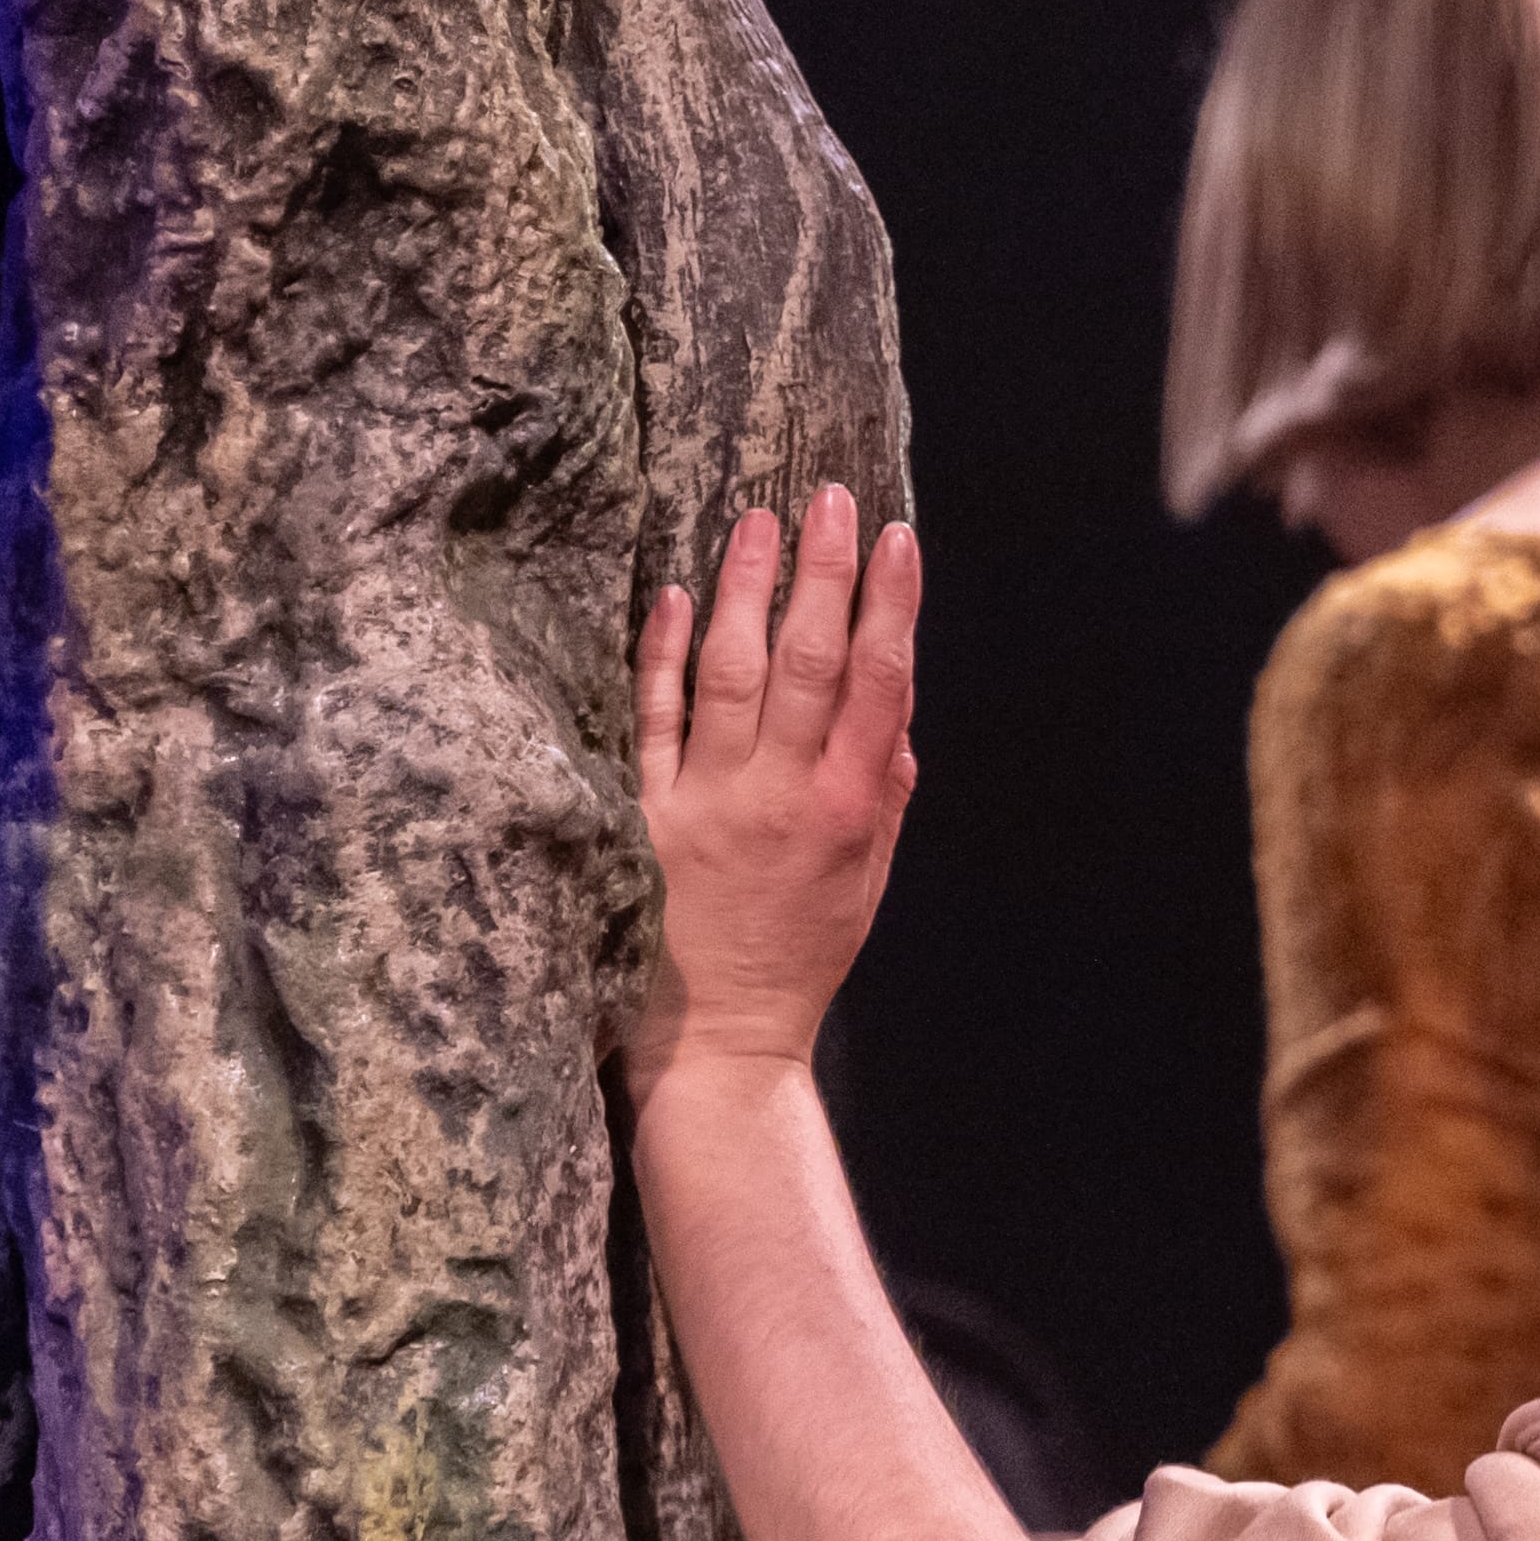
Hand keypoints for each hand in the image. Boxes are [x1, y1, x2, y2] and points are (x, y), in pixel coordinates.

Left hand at [631, 486, 922, 1097]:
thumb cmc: (796, 955)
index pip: (877, 685)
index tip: (898, 537)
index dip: (891, 606)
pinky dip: (665, 656)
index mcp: (847, 810)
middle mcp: (780, 797)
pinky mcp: (642, 816)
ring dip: (748, 591)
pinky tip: (676, 597)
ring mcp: (707, 803)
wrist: (718, 1042)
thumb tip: (895, 710)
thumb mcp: (867, 881)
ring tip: (758, 522)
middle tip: (830, 498)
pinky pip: (652, 720)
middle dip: (824, 573)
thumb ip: (884, 793)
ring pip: (731, 675)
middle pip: (808, 663)